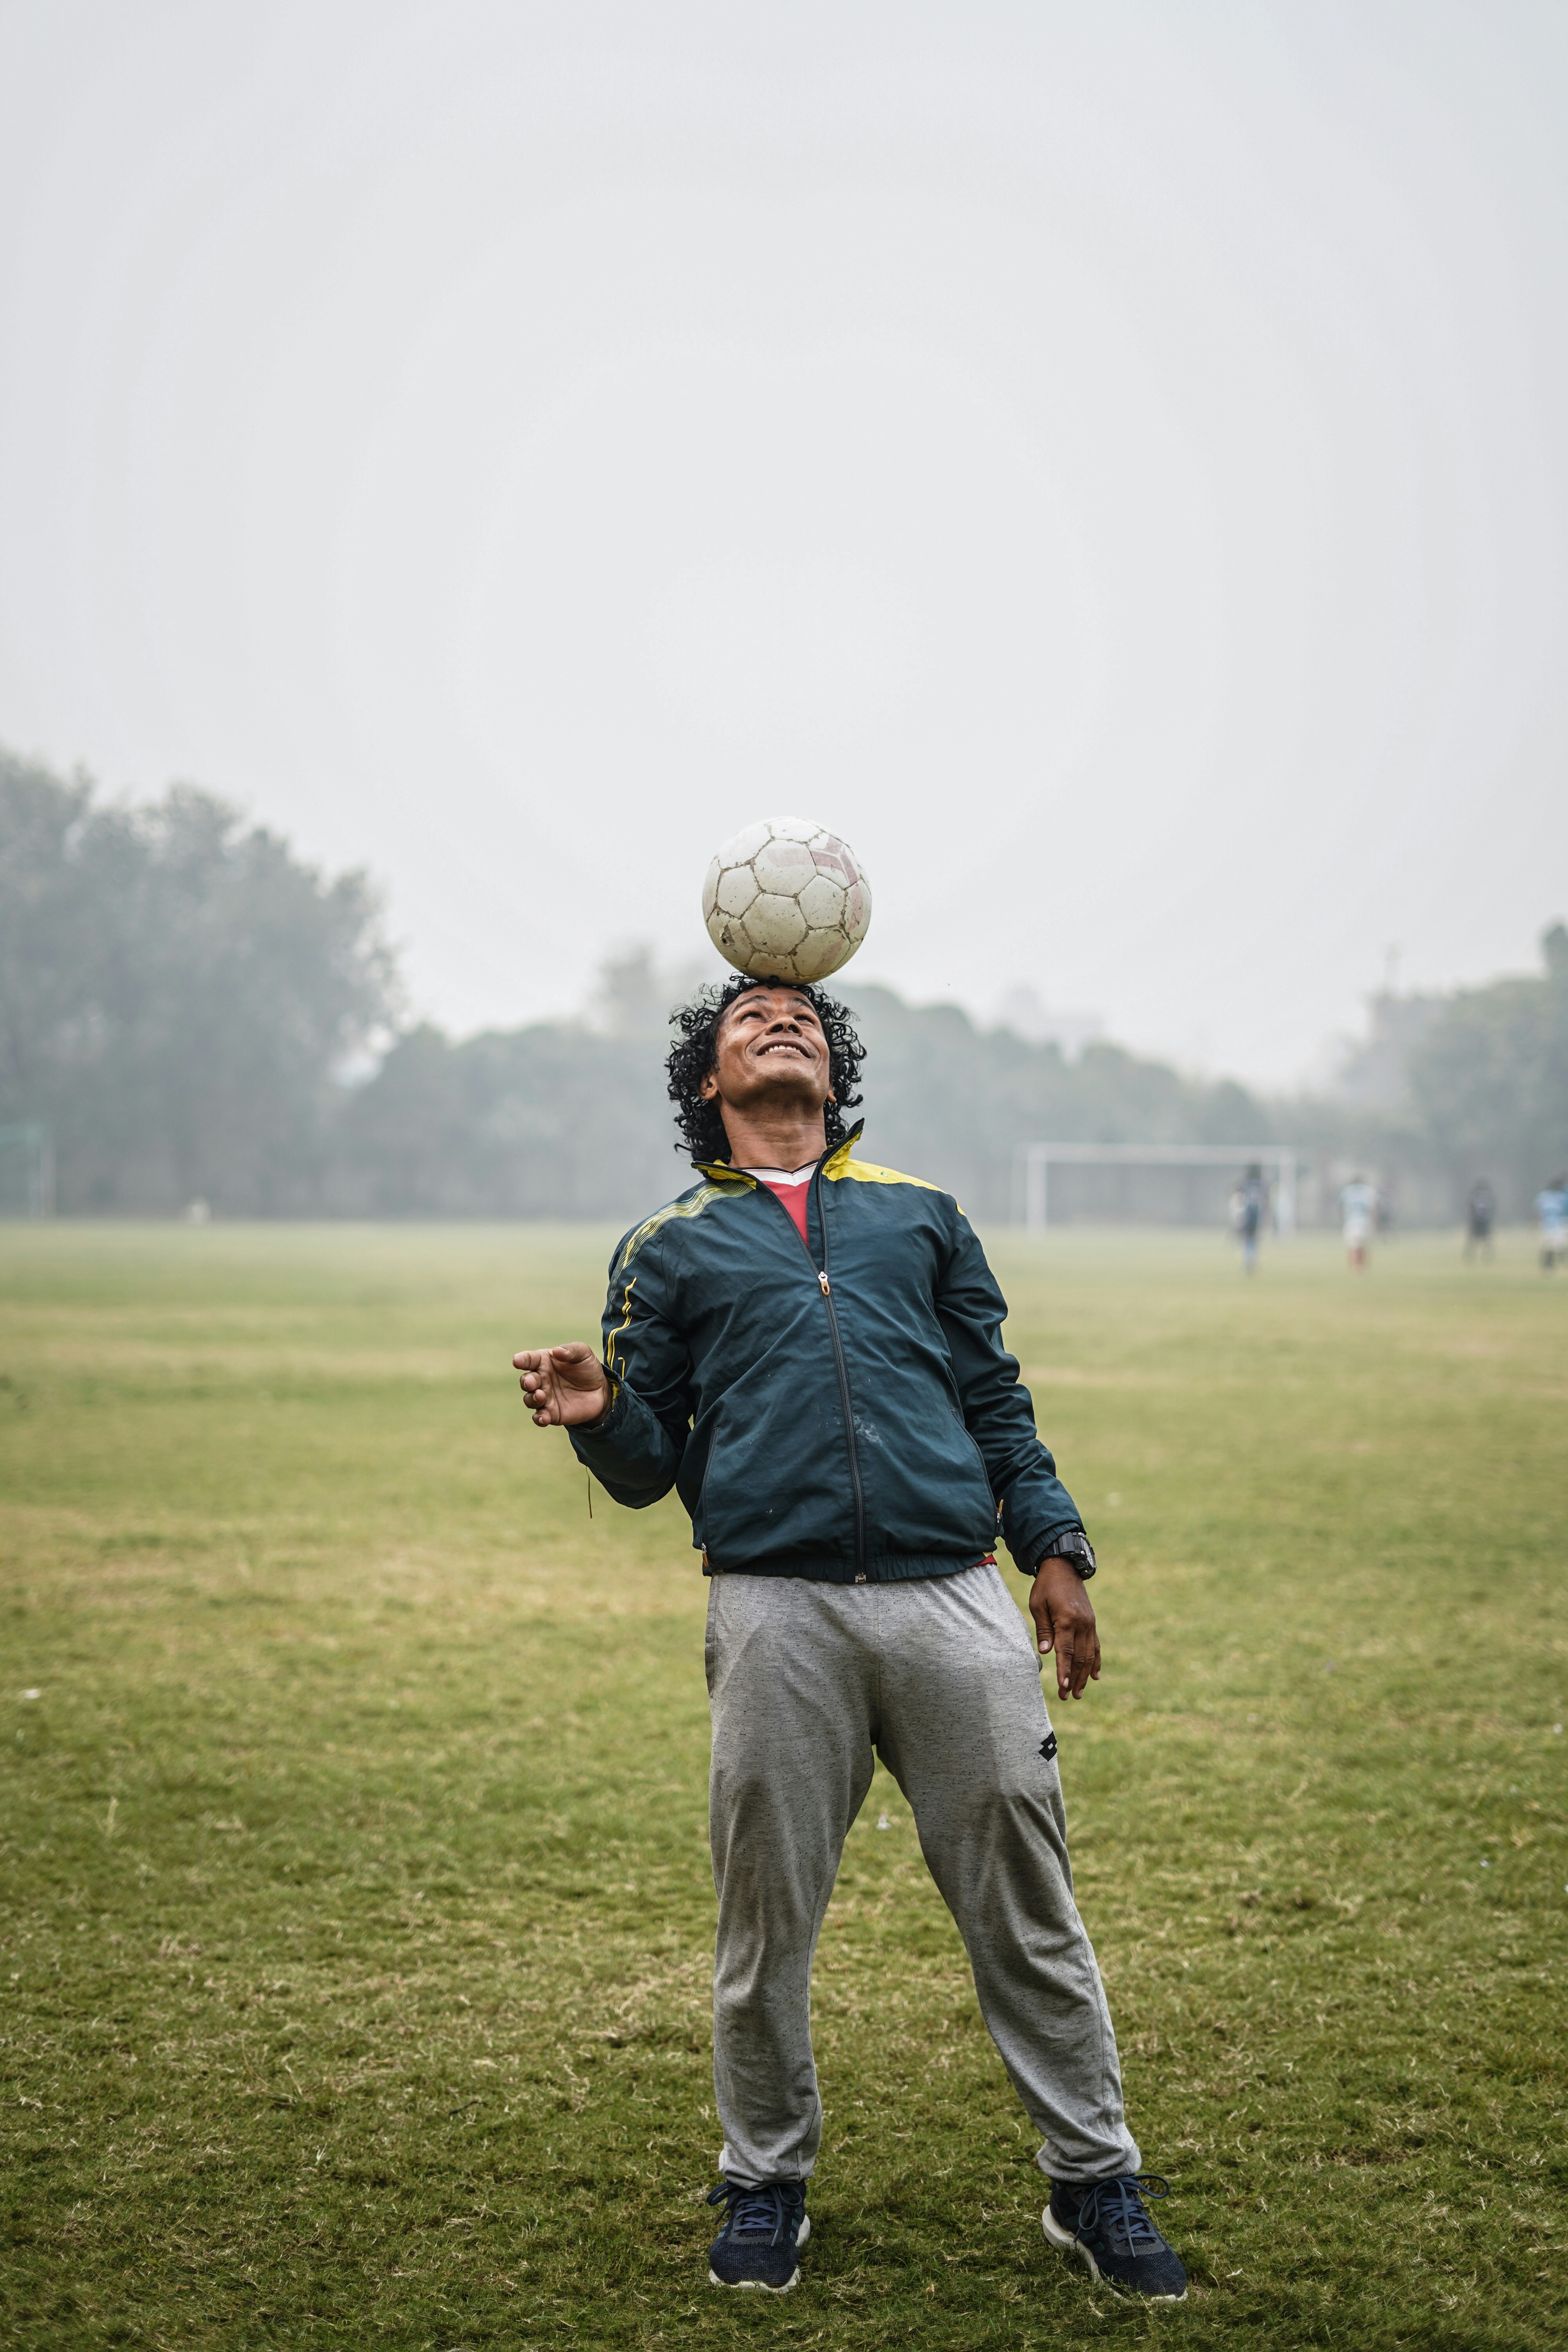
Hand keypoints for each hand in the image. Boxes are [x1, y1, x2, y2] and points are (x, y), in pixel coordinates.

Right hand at [512, 1343, 611, 1428]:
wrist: (601, 1391)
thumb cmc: (588, 1369)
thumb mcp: (584, 1354)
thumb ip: (571, 1350)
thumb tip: (557, 1351)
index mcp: (544, 1362)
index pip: (529, 1359)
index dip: (521, 1360)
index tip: (517, 1361)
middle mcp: (541, 1380)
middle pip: (526, 1381)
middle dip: (526, 1381)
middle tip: (532, 1382)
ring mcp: (545, 1397)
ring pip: (529, 1399)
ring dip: (532, 1399)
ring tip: (541, 1395)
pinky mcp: (551, 1413)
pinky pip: (540, 1417)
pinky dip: (539, 1418)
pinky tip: (544, 1417)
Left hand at [1028, 1556, 1101, 1701]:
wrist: (1064, 1567)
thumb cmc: (1046, 1586)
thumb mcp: (1038, 1604)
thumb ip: (1043, 1629)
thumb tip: (1045, 1652)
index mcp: (1067, 1619)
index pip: (1066, 1650)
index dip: (1064, 1670)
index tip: (1063, 1686)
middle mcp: (1082, 1624)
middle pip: (1079, 1657)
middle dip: (1073, 1679)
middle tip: (1067, 1697)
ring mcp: (1090, 1624)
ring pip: (1089, 1655)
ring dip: (1084, 1676)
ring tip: (1078, 1693)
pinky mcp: (1092, 1623)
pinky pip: (1096, 1646)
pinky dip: (1096, 1662)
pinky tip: (1096, 1677)